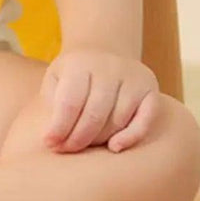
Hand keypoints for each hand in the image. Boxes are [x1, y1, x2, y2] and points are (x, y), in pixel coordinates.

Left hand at [41, 47, 159, 153]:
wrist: (103, 50)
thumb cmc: (74, 74)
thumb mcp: (55, 79)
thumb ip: (52, 103)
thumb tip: (52, 138)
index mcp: (80, 64)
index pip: (70, 102)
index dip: (59, 127)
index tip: (49, 143)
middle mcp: (108, 68)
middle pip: (94, 114)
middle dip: (78, 138)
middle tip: (66, 150)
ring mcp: (132, 78)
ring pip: (117, 120)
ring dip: (99, 139)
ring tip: (84, 145)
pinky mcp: (150, 89)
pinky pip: (145, 119)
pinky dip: (131, 136)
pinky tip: (114, 147)